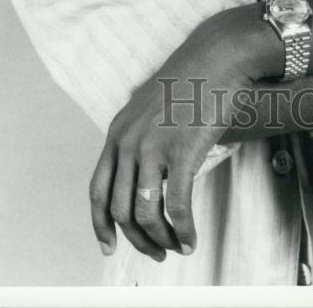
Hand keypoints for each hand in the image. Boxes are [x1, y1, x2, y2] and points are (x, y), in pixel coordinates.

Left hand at [88, 21, 255, 261]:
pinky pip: (177, 206)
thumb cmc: (188, 81)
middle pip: (120, 209)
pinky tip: (191, 239)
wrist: (215, 58)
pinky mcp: (181, 152)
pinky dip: (183, 230)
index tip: (109, 247)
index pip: (97, 191)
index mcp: (117, 133)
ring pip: (146, 213)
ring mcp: (153, 147)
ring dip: (160, 239)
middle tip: (156, 253)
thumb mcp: (147, 107)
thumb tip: (142, 175)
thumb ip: (137, 138)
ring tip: (175, 246)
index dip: (100, 224)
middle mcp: (128, 142)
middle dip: (137, 240)